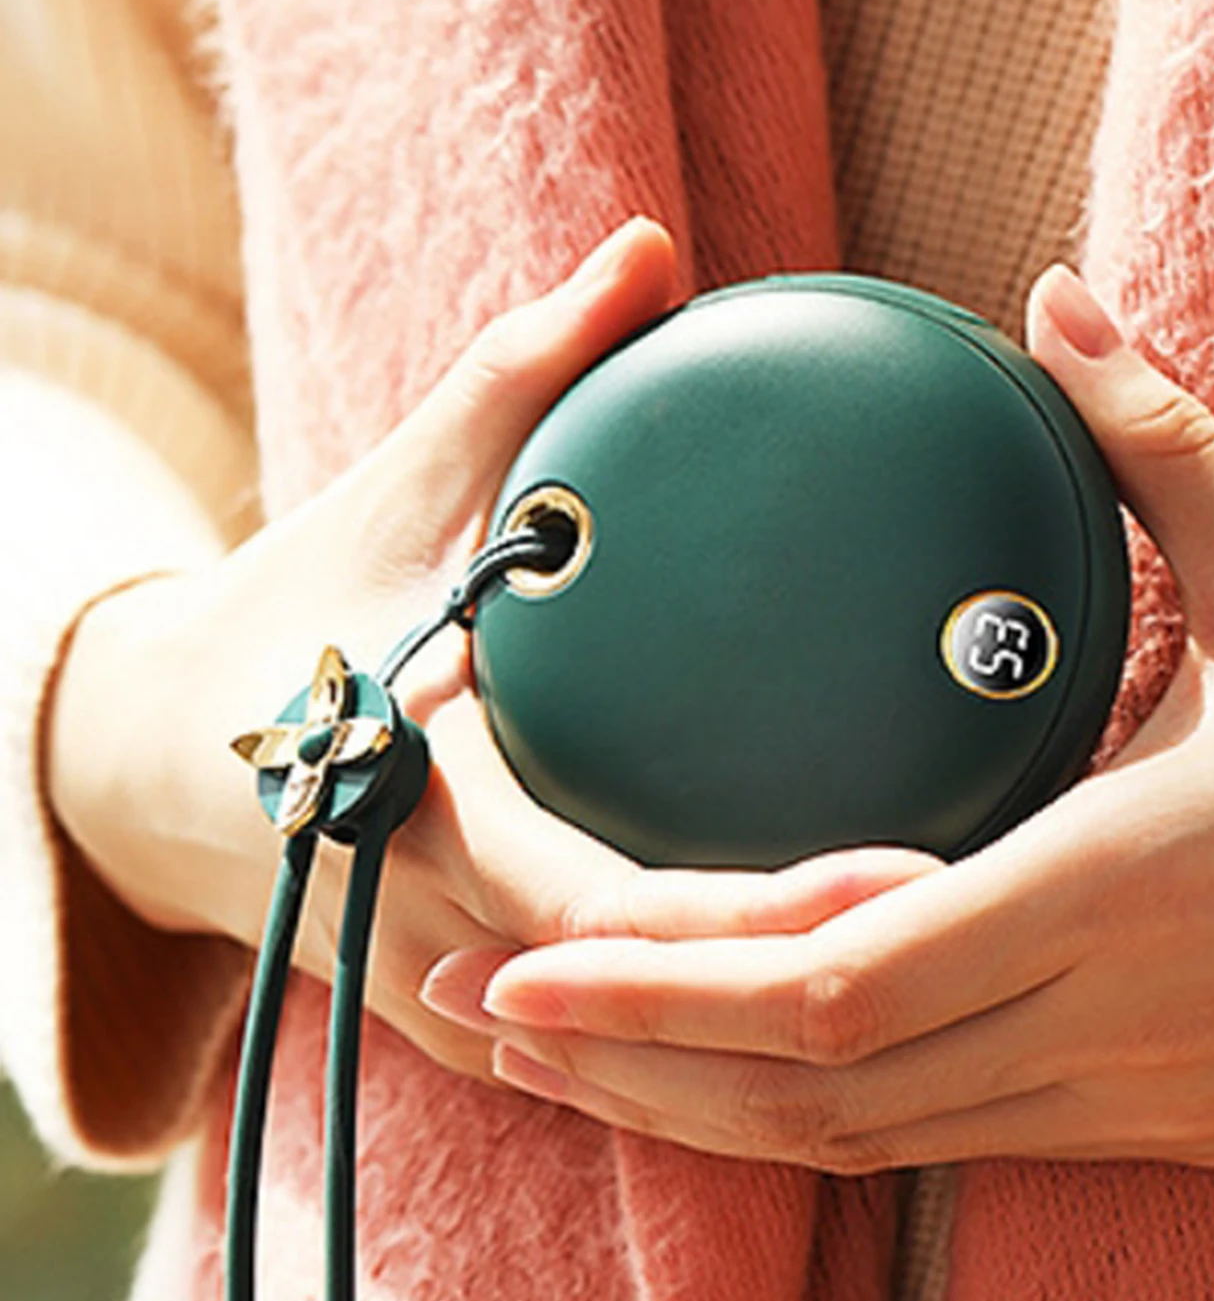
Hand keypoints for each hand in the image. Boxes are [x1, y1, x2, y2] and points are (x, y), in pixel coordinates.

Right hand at [47, 217, 936, 1084]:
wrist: (158, 766)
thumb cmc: (289, 614)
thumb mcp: (400, 487)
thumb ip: (520, 373)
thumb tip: (645, 252)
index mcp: (417, 805)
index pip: (602, 902)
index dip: (750, 915)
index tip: (902, 875)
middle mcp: (438, 926)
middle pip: (648, 996)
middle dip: (804, 975)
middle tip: (967, 923)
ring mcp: (451, 993)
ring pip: (633, 1047)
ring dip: (766, 1019)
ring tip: (929, 964)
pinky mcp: (469, 1019)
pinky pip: (603, 1041)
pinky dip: (700, 1021)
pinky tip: (812, 983)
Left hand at [462, 262, 1213, 1163]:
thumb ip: (1160, 438)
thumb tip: (1059, 305)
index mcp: (1133, 884)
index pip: (839, 981)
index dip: (661, 993)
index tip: (522, 965)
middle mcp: (1120, 1025)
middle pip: (819, 1093)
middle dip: (636, 1068)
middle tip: (483, 1015)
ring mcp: (1145, 1102)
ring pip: (874, 1144)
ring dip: (710, 1114)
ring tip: (572, 1065)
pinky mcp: (1174, 1129)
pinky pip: (956, 1142)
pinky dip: (826, 1120)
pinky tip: (748, 1083)